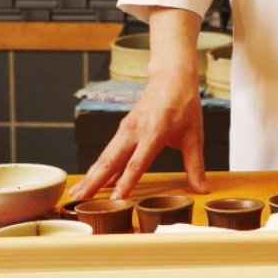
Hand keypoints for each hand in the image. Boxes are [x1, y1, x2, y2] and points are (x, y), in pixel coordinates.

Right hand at [67, 67, 210, 201]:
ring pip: (105, 156)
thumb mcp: (194, 136)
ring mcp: (126, 129)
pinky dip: (97, 167)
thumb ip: (195, 165)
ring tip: (76, 195)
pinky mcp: (122, 129)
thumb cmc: (185, 105)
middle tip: (79, 201)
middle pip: (110, 160)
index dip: (125, 183)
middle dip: (94, 182)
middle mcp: (135, 131)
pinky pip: (108, 152)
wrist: (172, 76)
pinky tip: (89, 182)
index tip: (115, 200)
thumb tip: (202, 190)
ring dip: (90, 176)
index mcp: (154, 132)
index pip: (137, 163)